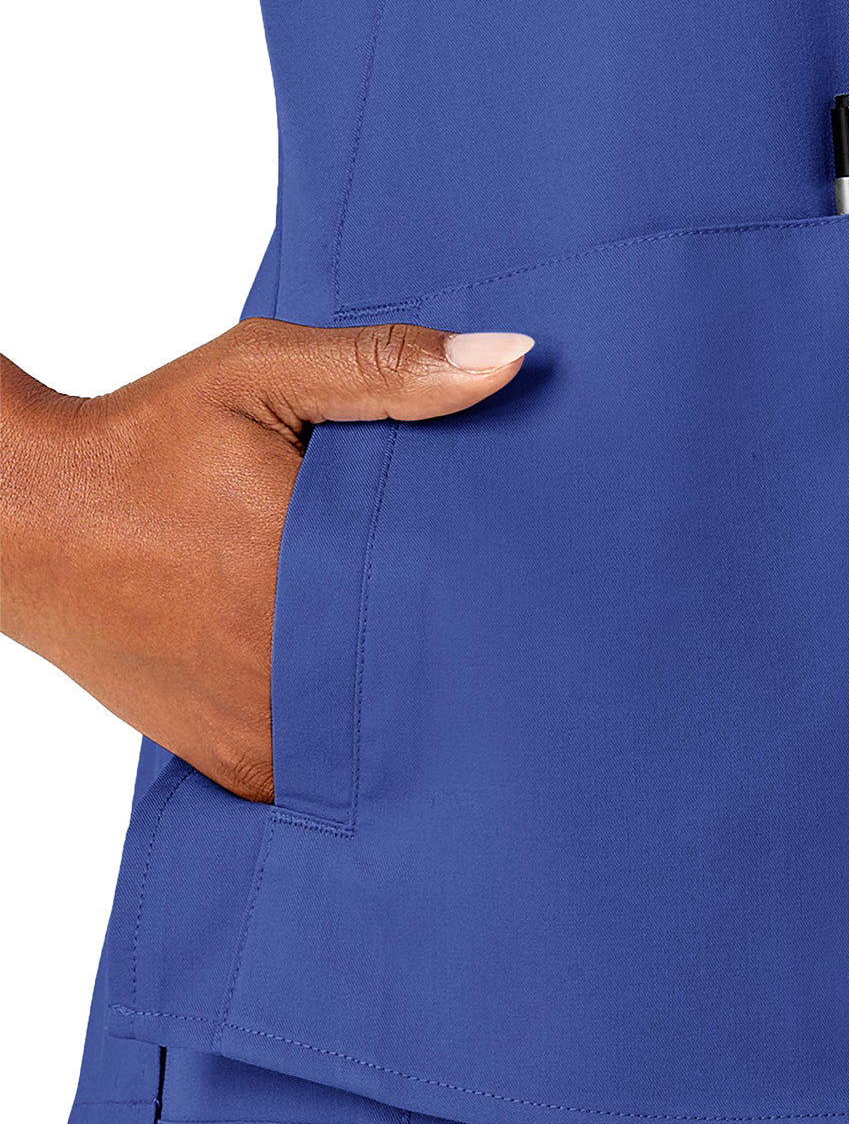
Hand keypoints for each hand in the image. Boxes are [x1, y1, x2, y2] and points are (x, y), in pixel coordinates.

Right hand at [0, 320, 532, 800]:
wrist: (27, 522)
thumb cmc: (144, 443)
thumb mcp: (260, 374)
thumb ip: (386, 368)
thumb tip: (512, 356)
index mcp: (323, 576)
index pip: (468, 601)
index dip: (505, 583)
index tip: (524, 564)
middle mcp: (299, 675)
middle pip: (434, 676)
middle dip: (462, 641)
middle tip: (486, 602)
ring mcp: (271, 734)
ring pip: (386, 734)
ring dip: (406, 692)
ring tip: (412, 636)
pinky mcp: (240, 765)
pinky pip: (329, 768)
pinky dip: (348, 731)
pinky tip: (352, 679)